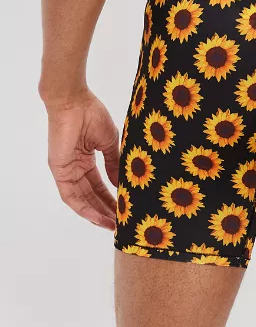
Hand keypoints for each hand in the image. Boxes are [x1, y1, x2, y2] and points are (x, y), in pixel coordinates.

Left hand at [45, 91, 119, 230]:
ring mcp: (66, 170)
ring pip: (81, 200)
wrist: (74, 101)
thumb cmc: (91, 114)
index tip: (126, 210)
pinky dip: (84, 209)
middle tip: (122, 224)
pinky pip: (70, 196)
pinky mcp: (59, 171)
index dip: (112, 199)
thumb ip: (114, 164)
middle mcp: (75, 168)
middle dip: (106, 211)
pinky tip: (98, 218)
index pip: (99, 186)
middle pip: (91, 196)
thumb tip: (121, 184)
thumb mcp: (110, 143)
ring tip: (113, 226)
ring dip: (96, 214)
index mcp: (86, 160)